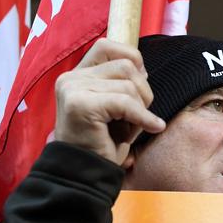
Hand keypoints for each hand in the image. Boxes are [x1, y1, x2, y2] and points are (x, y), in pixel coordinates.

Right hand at [54, 38, 164, 165]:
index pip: (107, 46)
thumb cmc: (101, 143)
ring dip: (141, 107)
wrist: (83, 176)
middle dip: (143, 91)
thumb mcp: (114, 107)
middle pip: (125, 65)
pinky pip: (126, 102)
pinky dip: (143, 117)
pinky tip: (152, 127)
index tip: (140, 85)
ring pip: (129, 84)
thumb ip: (122, 83)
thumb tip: (143, 68)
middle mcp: (70, 78)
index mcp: (76, 76)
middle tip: (139, 115)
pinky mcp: (80, 104)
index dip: (131, 59)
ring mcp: (73, 89)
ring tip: (132, 126)